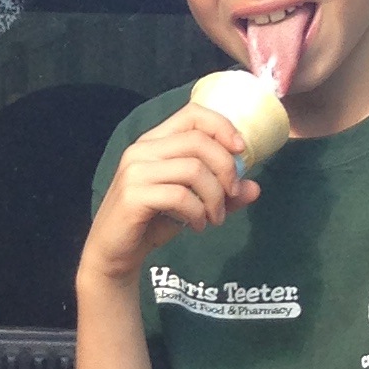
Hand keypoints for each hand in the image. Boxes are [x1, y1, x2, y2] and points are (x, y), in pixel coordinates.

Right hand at [80, 103, 254, 285]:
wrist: (114, 254)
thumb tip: (255, 188)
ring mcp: (134, 171)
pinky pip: (180, 196)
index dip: (223, 127)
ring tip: (215, 218)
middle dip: (226, 169)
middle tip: (232, 195)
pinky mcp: (133, 195)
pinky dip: (198, 212)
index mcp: (154, 142)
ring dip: (214, 197)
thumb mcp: (193, 204)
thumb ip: (222, 193)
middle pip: (199, 142)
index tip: (242, 152)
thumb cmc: (151, 222)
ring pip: (193, 169)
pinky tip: (198, 225)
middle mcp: (141, 150)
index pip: (193, 114)